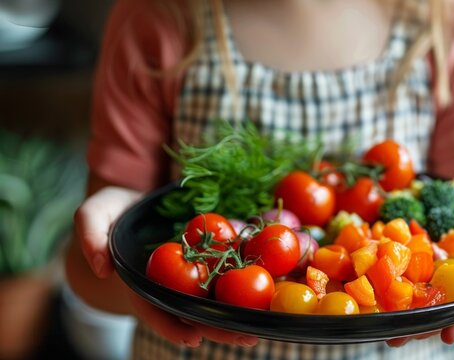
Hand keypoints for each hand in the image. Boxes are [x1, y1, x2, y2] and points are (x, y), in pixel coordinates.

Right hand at [74, 185, 257, 347]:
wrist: (138, 199)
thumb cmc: (114, 212)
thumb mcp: (94, 214)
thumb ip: (90, 236)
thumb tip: (103, 268)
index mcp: (140, 283)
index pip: (154, 310)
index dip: (171, 326)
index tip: (191, 336)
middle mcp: (167, 285)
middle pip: (192, 313)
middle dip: (217, 329)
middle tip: (244, 339)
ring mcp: (188, 275)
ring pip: (212, 302)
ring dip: (236, 318)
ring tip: (260, 330)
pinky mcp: (208, 259)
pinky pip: (226, 276)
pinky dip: (244, 289)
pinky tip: (266, 298)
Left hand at [387, 174, 453, 346]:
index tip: (450, 334)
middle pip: (450, 307)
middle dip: (427, 325)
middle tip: (402, 339)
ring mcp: (445, 267)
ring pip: (426, 295)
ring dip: (405, 313)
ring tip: (383, 329)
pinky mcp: (423, 253)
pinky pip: (408, 269)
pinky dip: (392, 281)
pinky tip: (373, 292)